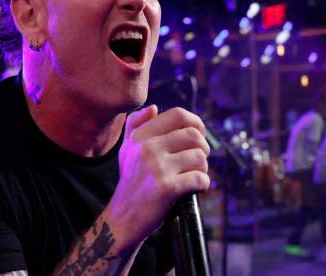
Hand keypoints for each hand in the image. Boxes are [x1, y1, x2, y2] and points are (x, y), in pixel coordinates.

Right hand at [105, 105, 210, 252]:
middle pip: (194, 135)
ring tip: (193, 175)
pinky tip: (194, 188)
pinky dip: (202, 184)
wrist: (123, 217)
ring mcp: (157, 168)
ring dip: (203, 168)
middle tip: (197, 160)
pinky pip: (200, 178)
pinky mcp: (167, 188)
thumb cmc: (130, 181)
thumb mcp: (126, 149)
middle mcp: (147, 148)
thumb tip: (153, 108)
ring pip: (200, 157)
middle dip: (203, 148)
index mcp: (140, 136)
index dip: (196, 122)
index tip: (198, 134)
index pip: (178, 115)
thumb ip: (135, 125)